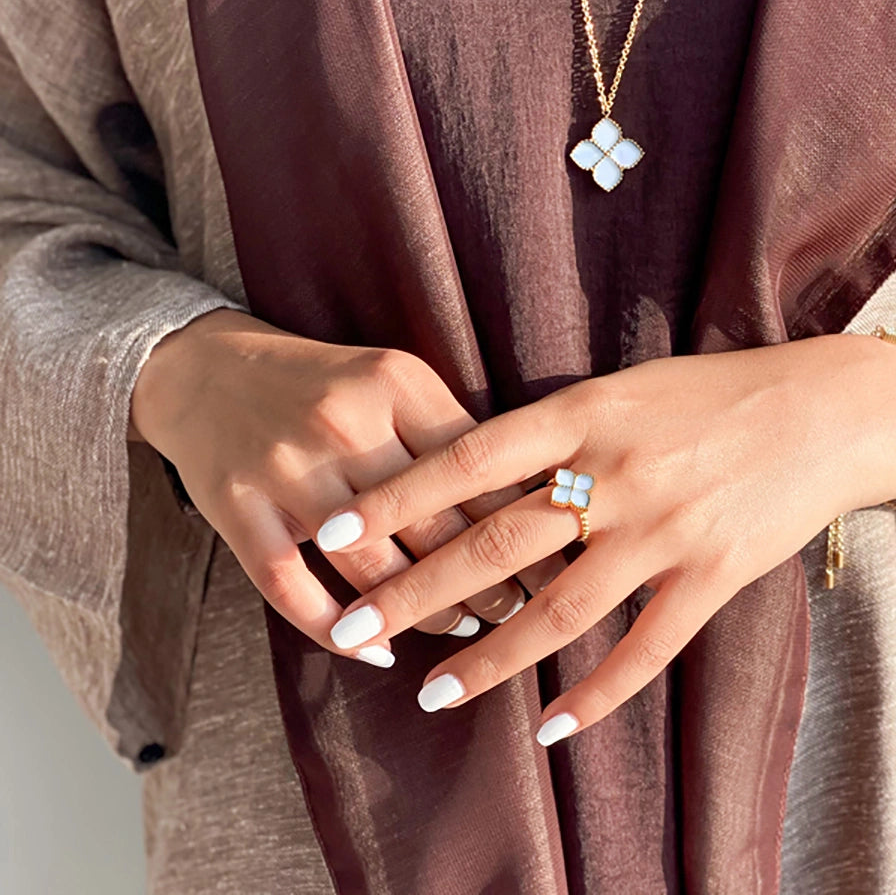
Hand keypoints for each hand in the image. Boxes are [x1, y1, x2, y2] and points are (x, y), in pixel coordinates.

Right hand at [130, 307, 565, 665]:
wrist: (208, 370)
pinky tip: (376, 651)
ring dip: (426, 610)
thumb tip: (527, 494)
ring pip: (372, 566)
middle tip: (523, 608)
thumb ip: (449, 428)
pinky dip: (335, 631)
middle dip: (488, 576)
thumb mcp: (393, 379)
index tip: (561, 555)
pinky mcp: (239, 512)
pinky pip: (291, 588)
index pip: (476, 466)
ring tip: (468, 629)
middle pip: (432, 522)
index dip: (522, 518)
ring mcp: (286, 471)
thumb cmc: (326, 383)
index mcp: (395, 383)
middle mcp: (344, 423)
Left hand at [312, 332, 895, 733]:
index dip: (398, 496)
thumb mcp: (626, 387)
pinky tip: (552, 726)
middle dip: (417, 590)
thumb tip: (482, 471)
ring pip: (559, 609)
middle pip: (497, 541)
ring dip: (490, 657)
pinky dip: (596, 694)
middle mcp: (616, 473)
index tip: (334, 529)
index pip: (471, 456)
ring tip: (431, 693)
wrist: (824, 410)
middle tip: (350, 630)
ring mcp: (665, 530)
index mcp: (587, 412)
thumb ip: (559, 428)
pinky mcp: (712, 577)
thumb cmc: (717, 390)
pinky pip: (644, 649)